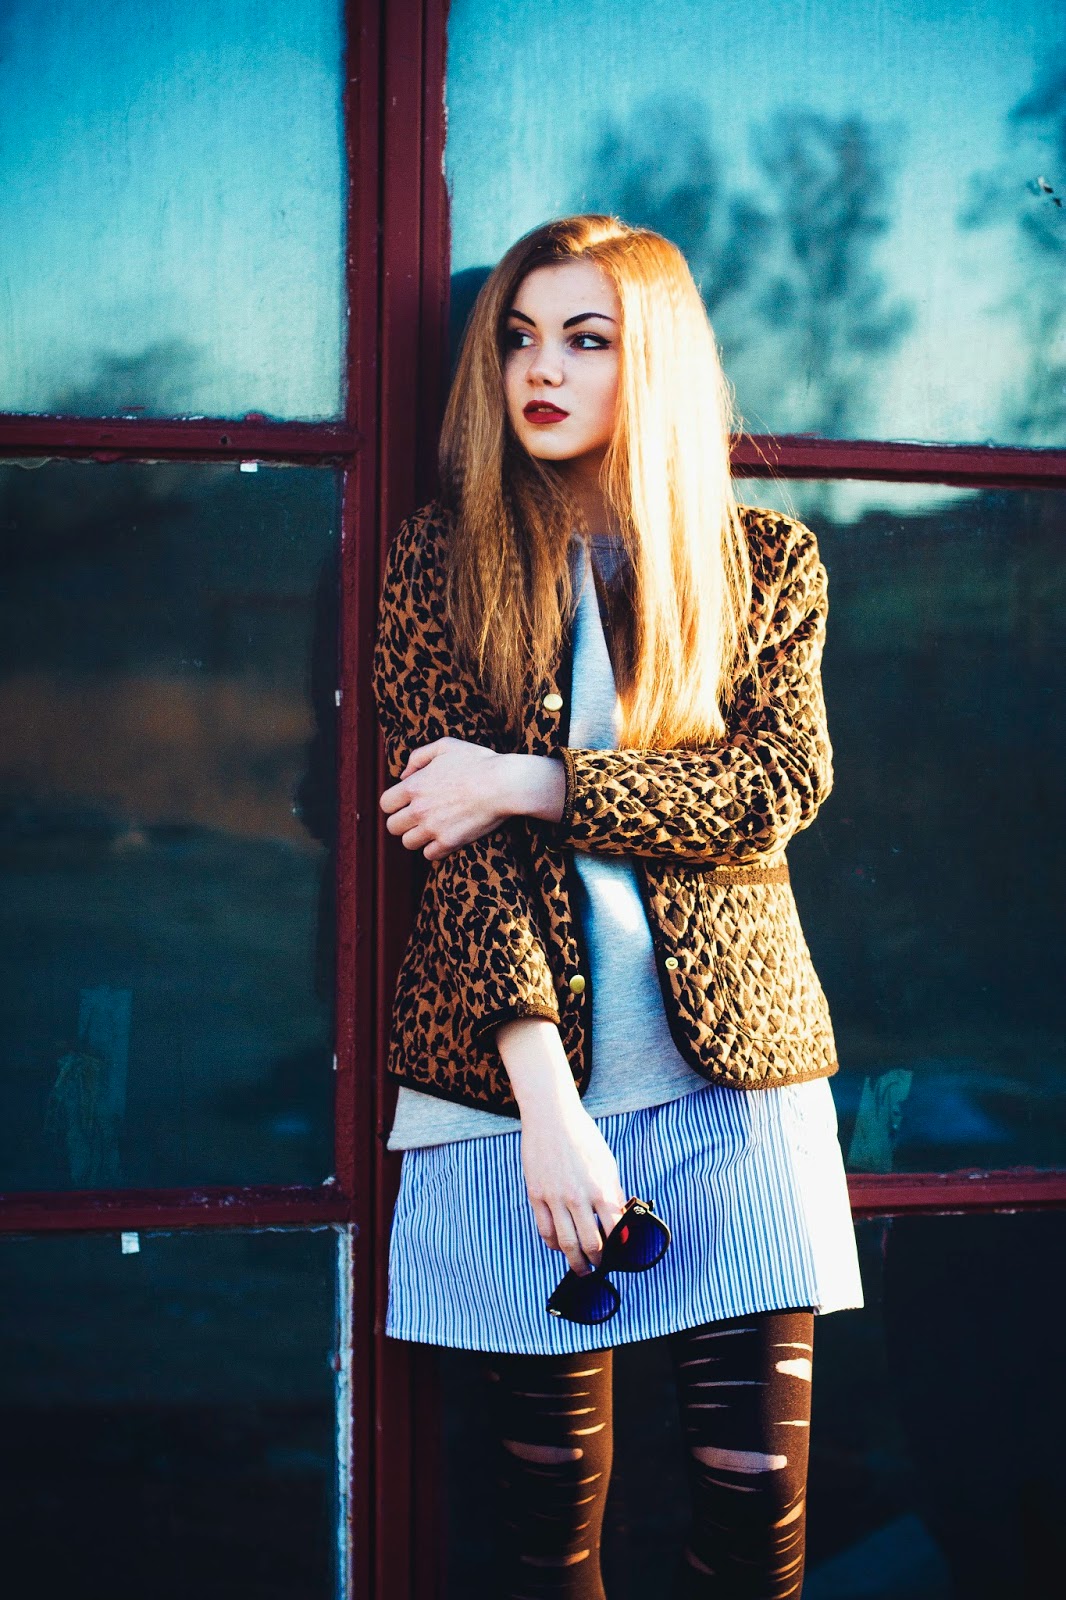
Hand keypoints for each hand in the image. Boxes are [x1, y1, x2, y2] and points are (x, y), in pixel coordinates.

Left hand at [379, 742, 566, 858]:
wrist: (505, 784)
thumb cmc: (478, 762)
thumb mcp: (446, 746)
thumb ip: (419, 757)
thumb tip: (404, 774)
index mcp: (414, 785)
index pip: (385, 804)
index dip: (394, 804)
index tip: (407, 804)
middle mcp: (418, 809)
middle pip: (392, 827)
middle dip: (403, 822)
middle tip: (418, 818)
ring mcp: (433, 828)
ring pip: (408, 843)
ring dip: (417, 837)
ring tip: (431, 829)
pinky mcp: (449, 842)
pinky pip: (429, 855)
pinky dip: (434, 849)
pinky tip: (445, 838)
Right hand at [520, 1099, 626, 1275]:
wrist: (551, 1116)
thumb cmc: (583, 1137)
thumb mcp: (607, 1163)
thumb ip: (613, 1193)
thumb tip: (620, 1221)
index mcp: (601, 1188)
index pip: (615, 1231)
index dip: (619, 1250)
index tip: (619, 1257)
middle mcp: (578, 1196)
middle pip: (590, 1244)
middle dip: (597, 1263)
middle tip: (599, 1268)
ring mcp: (554, 1197)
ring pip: (565, 1243)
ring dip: (575, 1261)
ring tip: (581, 1268)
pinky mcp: (536, 1194)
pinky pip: (545, 1230)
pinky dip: (553, 1244)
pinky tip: (560, 1246)